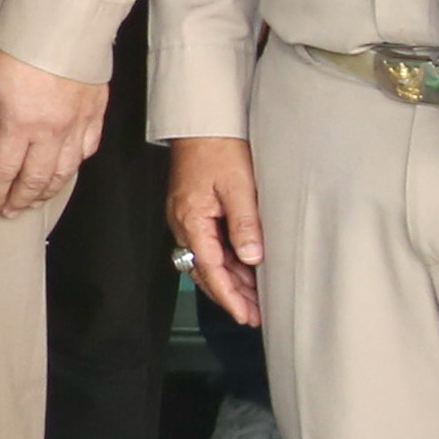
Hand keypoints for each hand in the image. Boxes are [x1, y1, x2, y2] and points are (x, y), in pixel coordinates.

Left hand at [0, 48, 107, 218]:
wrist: (62, 20)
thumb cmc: (18, 45)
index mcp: (19, 125)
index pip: (4, 172)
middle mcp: (51, 132)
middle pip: (36, 180)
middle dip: (20, 200)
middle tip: (9, 211)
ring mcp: (77, 124)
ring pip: (64, 172)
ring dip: (47, 191)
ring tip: (33, 200)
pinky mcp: (95, 113)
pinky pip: (87, 150)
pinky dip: (74, 166)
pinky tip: (65, 171)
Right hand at [163, 137, 265, 328]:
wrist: (202, 123)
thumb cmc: (218, 148)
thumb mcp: (238, 187)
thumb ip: (245, 225)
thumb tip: (252, 259)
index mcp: (191, 219)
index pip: (211, 270)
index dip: (230, 296)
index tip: (246, 315)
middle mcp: (183, 222)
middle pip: (206, 270)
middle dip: (230, 295)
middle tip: (254, 315)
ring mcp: (186, 217)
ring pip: (207, 260)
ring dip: (230, 280)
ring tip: (255, 297)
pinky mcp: (193, 210)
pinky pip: (208, 246)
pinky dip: (226, 262)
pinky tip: (244, 268)